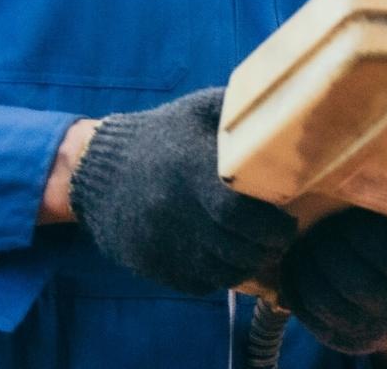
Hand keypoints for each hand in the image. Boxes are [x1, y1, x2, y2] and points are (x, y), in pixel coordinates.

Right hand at [68, 87, 294, 293]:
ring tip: (256, 248)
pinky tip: (226, 256)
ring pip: (221, 273)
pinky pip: (198, 284)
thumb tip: (291, 102)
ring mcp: (161, 243)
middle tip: (279, 237)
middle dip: (267, 248)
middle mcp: (175, 212)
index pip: (238, 213)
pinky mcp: (149, 265)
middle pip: (236, 249)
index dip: (271, 226)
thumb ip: (239, 109)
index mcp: (190, 172)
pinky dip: (219, 276)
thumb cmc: (160, 136)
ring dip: (247, 264)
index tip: (288, 221)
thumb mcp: (197, 110)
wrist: (94, 170)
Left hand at [278, 209, 386, 354]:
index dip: (364, 233)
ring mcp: (372, 328)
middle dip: (329, 249)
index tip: (350, 213)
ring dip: (306, 267)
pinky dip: (294, 288)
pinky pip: (310, 316)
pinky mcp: (346, 341)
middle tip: (320, 226)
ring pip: (327, 301)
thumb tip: (363, 159)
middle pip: (356, 282)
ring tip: (303, 244)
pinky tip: (295, 266)